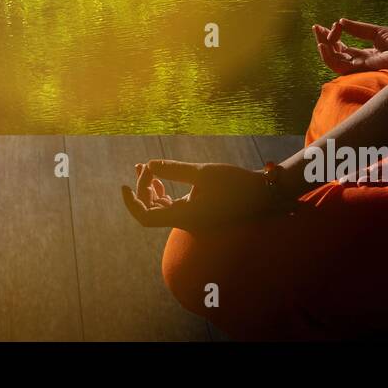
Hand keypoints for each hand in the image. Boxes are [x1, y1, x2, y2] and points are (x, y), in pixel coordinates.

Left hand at [121, 160, 276, 230]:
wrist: (262, 194)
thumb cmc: (235, 183)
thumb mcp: (203, 172)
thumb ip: (174, 170)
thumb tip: (149, 165)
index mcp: (186, 217)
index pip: (146, 217)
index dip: (131, 202)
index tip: (126, 183)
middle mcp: (186, 222)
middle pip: (150, 212)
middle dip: (141, 190)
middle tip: (143, 166)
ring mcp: (192, 218)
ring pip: (161, 209)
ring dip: (149, 190)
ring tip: (144, 168)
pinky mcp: (198, 212)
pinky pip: (172, 206)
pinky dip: (162, 192)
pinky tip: (158, 177)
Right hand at [312, 18, 387, 74]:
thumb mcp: (377, 32)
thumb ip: (359, 29)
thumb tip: (341, 22)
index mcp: (365, 55)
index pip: (342, 48)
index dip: (333, 37)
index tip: (332, 24)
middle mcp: (360, 63)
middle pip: (335, 54)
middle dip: (323, 41)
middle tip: (316, 27)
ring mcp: (360, 68)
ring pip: (333, 62)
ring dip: (323, 48)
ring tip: (319, 34)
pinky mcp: (361, 70)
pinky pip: (339, 66)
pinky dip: (329, 57)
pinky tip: (324, 45)